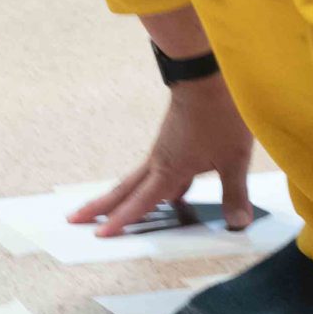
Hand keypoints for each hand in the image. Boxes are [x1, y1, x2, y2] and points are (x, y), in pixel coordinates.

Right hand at [68, 76, 256, 238]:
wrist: (206, 77)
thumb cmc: (219, 114)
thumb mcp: (234, 158)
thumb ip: (235, 193)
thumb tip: (237, 223)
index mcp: (169, 170)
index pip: (140, 203)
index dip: (121, 222)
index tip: (100, 236)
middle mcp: (159, 162)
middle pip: (124, 190)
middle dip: (101, 207)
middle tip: (75, 218)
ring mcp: (163, 150)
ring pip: (136, 180)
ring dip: (120, 197)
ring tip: (107, 210)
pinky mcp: (172, 142)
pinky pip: (154, 171)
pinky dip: (149, 187)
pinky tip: (168, 194)